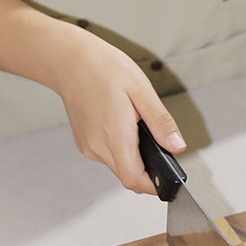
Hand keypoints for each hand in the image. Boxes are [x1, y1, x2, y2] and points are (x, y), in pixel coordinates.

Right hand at [56, 30, 185, 193]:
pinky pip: (107, 157)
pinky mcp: (84, 144)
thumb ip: (161, 123)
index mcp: (114, 134)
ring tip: (136, 128)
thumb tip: (177, 146)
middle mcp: (97, 146)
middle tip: (156, 145)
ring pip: (118, 167)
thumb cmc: (104, 69)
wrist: (69, 60)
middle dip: (147, 169)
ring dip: (133, 158)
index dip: (153, 184)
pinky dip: (120, 149)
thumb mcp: (142, 92)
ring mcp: (88, 146)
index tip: (166, 177)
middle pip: (127, 176)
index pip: (134, 179)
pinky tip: (121, 127)